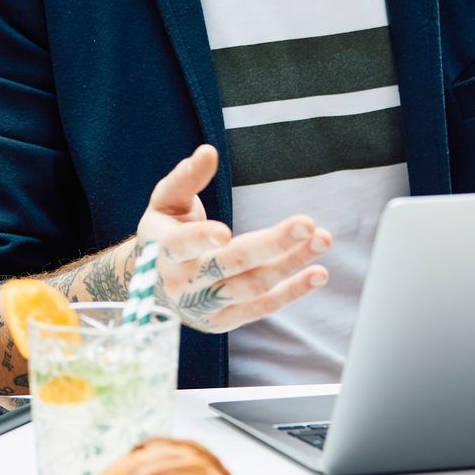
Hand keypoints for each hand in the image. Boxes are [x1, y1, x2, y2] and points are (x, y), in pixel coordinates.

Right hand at [136, 144, 331, 333]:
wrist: (151, 285)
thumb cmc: (164, 232)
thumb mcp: (165, 202)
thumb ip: (185, 177)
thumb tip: (208, 152)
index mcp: (162, 250)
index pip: (180, 246)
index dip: (201, 239)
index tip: (225, 232)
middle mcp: (182, 284)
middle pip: (229, 265)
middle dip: (270, 245)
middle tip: (306, 223)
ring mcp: (204, 307)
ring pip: (252, 287)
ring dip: (291, 265)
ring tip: (323, 240)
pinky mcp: (223, 322)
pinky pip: (262, 308)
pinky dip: (292, 293)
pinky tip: (318, 274)